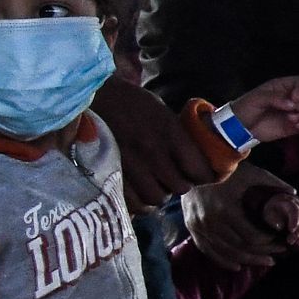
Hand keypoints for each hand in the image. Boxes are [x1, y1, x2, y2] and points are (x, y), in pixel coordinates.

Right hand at [99, 75, 220, 202]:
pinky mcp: (110, 173)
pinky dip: (139, 202)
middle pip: (179, 187)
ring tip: (156, 184)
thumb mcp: (164, 112)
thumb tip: (201, 159)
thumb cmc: (133, 103)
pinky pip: (133, 202)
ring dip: (160, 193)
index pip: (198, 170)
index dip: (203, 175)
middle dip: (180, 184)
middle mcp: (152, 151)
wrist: (95, 96)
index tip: (201, 174)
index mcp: (170, 132)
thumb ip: (182, 137)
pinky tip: (140, 192)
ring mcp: (130, 164)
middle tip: (175, 177)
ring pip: (157, 198)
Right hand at [185, 167, 298, 273]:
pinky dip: (223, 261)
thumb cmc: (227, 170)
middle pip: (240, 248)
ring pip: (225, 253)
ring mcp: (198, 226)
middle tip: (278, 255)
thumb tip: (294, 194)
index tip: (282, 241)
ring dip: (247, 261)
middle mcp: (210, 221)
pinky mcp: (191, 228)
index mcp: (226, 208)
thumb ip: (273, 183)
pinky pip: (208, 250)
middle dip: (262, 253)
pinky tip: (238, 266)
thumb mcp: (252, 173)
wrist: (193, 165)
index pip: (251, 237)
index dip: (269, 243)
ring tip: (265, 260)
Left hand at [227, 75, 298, 143]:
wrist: (240, 128)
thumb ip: (275, 98)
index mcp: (284, 87)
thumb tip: (292, 104)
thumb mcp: (256, 98)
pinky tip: (297, 127)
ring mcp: (296, 112)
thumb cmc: (246, 108)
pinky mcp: (297, 126)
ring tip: (293, 119)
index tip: (295, 99)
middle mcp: (293, 98)